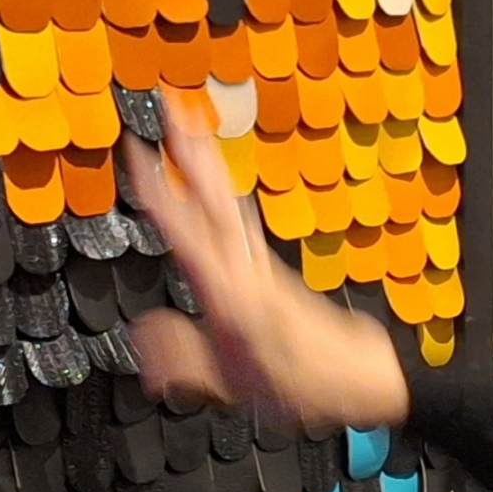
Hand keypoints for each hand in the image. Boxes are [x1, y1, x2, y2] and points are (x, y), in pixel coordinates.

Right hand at [122, 119, 409, 431]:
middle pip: (214, 198)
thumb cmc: (296, 383)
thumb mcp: (232, 386)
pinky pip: (237, 216)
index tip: (139, 152)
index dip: (160, 191)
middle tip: (172, 105)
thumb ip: (184, 359)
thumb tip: (142, 337)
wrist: (354, 375)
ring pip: (227, 200)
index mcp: (231, 295)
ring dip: (208, 160)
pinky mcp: (267, 264)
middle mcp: (246, 267)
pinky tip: (213, 177)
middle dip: (192, 150)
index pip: (186, 231)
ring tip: (190, 121)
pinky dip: (219, 188)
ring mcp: (259, 261)